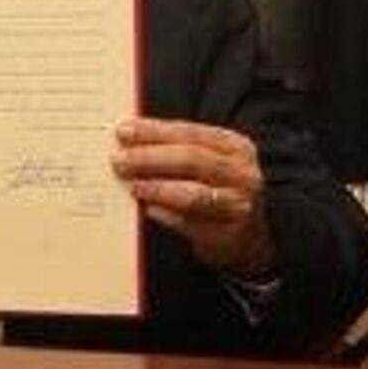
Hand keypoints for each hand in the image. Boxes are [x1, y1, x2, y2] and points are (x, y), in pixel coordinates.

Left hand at [112, 116, 274, 275]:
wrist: (247, 238)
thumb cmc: (219, 192)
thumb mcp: (211, 164)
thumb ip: (178, 150)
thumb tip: (131, 139)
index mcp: (236, 147)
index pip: (190, 132)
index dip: (154, 131)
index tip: (125, 130)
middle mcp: (242, 174)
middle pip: (192, 159)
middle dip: (151, 158)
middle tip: (120, 160)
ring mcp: (238, 206)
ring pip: (193, 194)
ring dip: (158, 188)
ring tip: (133, 185)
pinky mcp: (227, 235)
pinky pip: (190, 224)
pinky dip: (165, 215)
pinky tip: (148, 209)